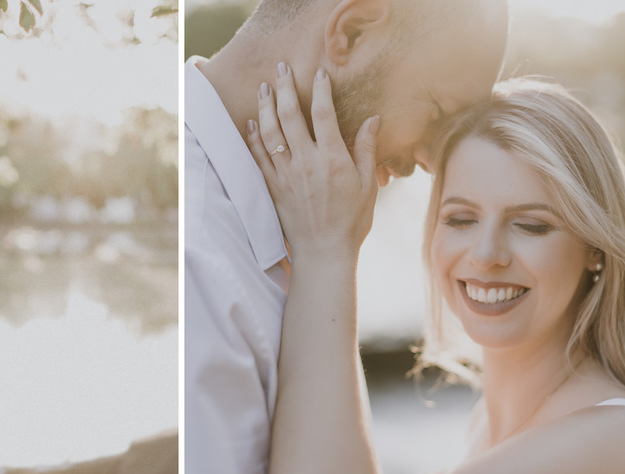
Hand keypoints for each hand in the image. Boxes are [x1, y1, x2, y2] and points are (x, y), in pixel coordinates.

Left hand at [244, 64, 379, 261]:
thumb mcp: (367, 185)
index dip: (320, 91)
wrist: (323, 252)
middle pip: (290, 117)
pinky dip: (253, 138)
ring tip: (264, 89)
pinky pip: (258, 158)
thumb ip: (366, 150)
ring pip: (270, 134)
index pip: (324, 115)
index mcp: (332, 160)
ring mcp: (286, 175)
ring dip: (265, 108)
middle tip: (281, 69)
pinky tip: (252, 122)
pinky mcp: (272, 188)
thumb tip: (372, 119)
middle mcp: (306, 163)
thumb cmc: (351, 221)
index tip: (318, 73)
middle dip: (284, 89)